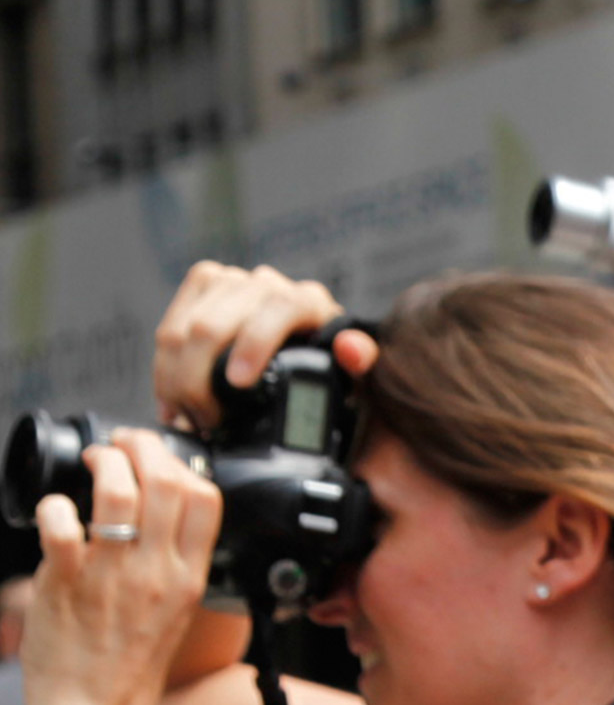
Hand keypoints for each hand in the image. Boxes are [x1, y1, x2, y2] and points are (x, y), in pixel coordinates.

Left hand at [20, 433, 221, 704]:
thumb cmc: (127, 673)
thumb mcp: (173, 615)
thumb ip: (169, 569)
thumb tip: (154, 522)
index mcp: (189, 580)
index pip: (207, 500)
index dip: (181, 464)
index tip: (157, 459)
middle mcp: (157, 573)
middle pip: (168, 482)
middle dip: (141, 446)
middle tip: (121, 444)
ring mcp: (113, 576)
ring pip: (118, 489)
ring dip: (102, 462)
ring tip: (90, 463)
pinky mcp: (67, 583)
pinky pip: (62, 523)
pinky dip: (54, 506)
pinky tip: (53, 511)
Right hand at [151, 263, 374, 432]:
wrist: (309, 348)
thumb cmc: (332, 367)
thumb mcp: (354, 374)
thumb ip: (360, 362)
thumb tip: (351, 348)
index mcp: (307, 301)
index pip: (276, 310)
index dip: (252, 346)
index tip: (238, 385)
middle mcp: (266, 283)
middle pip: (212, 325)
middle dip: (198, 380)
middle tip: (206, 423)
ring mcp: (230, 281)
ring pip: (181, 328)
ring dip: (174, 380)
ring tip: (185, 418)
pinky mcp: (203, 286)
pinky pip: (169, 325)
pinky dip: (164, 369)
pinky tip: (170, 401)